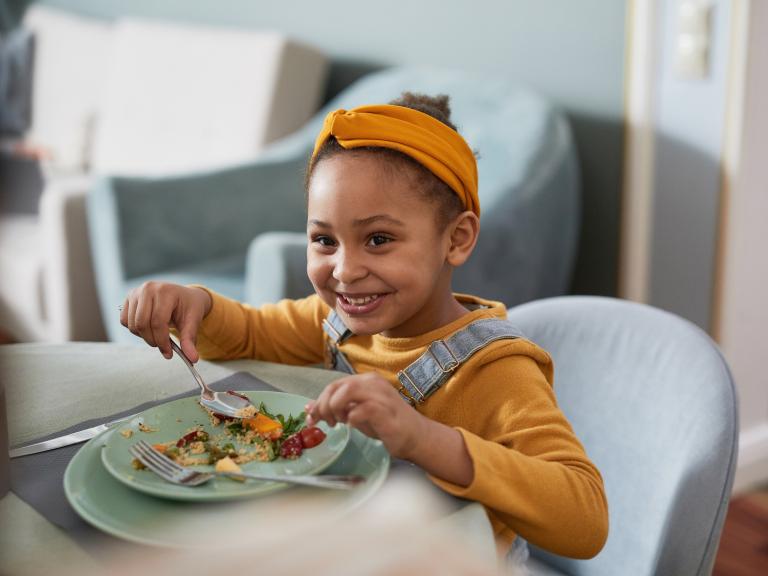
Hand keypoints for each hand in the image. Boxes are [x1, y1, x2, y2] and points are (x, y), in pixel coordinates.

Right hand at [120, 281, 211, 360]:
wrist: (184, 297)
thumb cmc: (189, 307)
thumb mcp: (193, 321)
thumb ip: (190, 339)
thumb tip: (192, 358)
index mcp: (166, 291)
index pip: (158, 321)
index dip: (162, 341)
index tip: (169, 354)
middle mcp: (148, 289)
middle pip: (142, 324)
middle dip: (152, 340)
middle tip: (163, 347)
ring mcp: (136, 293)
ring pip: (132, 324)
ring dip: (144, 336)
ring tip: (158, 334)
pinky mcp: (128, 299)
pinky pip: (124, 321)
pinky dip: (135, 330)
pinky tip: (149, 327)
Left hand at [305, 372, 426, 459]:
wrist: (414, 436)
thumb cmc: (385, 424)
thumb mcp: (356, 413)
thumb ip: (336, 408)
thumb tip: (310, 407)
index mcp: (365, 381)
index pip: (334, 385)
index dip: (318, 401)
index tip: (311, 418)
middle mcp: (372, 383)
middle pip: (337, 386)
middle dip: (323, 406)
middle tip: (325, 423)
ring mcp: (380, 395)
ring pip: (347, 391)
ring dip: (335, 408)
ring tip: (339, 423)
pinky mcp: (385, 410)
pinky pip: (361, 410)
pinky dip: (351, 419)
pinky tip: (353, 426)